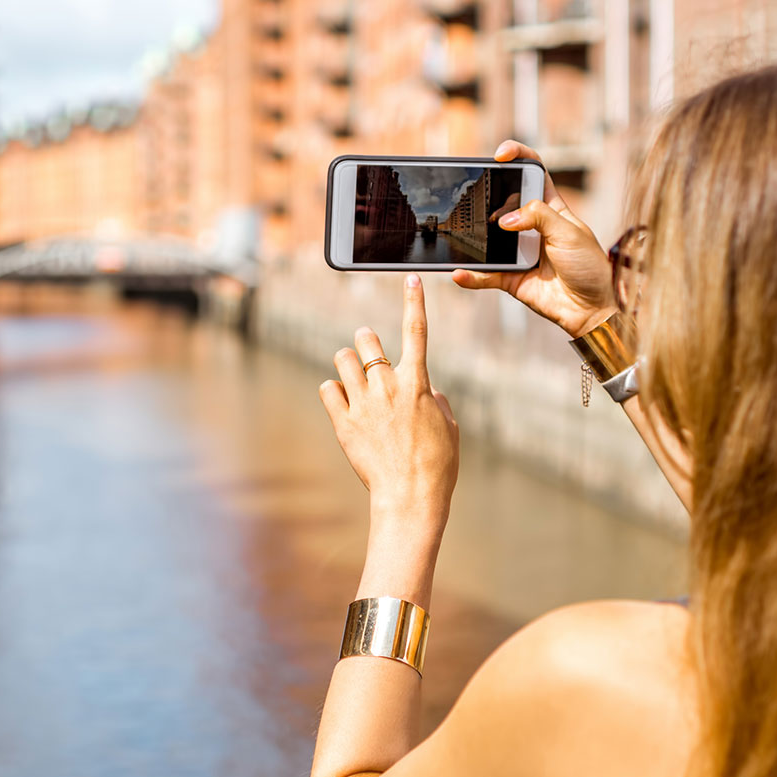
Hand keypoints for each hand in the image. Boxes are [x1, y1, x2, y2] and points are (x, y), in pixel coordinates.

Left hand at [319, 275, 459, 527]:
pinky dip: (332, 390)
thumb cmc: (437, 466)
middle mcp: (388, 386)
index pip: (417, 331)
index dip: (415, 301)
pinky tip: (340, 400)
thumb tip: (427, 391)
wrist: (411, 497)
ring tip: (352, 378)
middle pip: (366, 339)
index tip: (412, 279)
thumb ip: (437, 401)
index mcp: (418, 384)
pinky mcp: (343, 422)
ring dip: (346, 363)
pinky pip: (327, 388)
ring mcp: (363, 403)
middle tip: (366, 351)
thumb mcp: (448, 428)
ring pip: (342, 360)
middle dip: (365, 340)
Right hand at [451, 140, 617, 338]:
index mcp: (551, 208)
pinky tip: (460, 273)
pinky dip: (472, 276)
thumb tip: (505, 219)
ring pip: (489, 239)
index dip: (518, 156)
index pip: (533, 173)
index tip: (500, 155)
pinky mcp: (511, 278)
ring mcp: (519, 252)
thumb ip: (539, 217)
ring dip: (475, 237)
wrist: (592, 309)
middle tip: (475, 195)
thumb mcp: (569, 232)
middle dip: (487, 195)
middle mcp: (532, 226)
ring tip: (464, 234)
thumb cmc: (590, 266)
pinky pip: (486, 274)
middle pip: (502, 202)